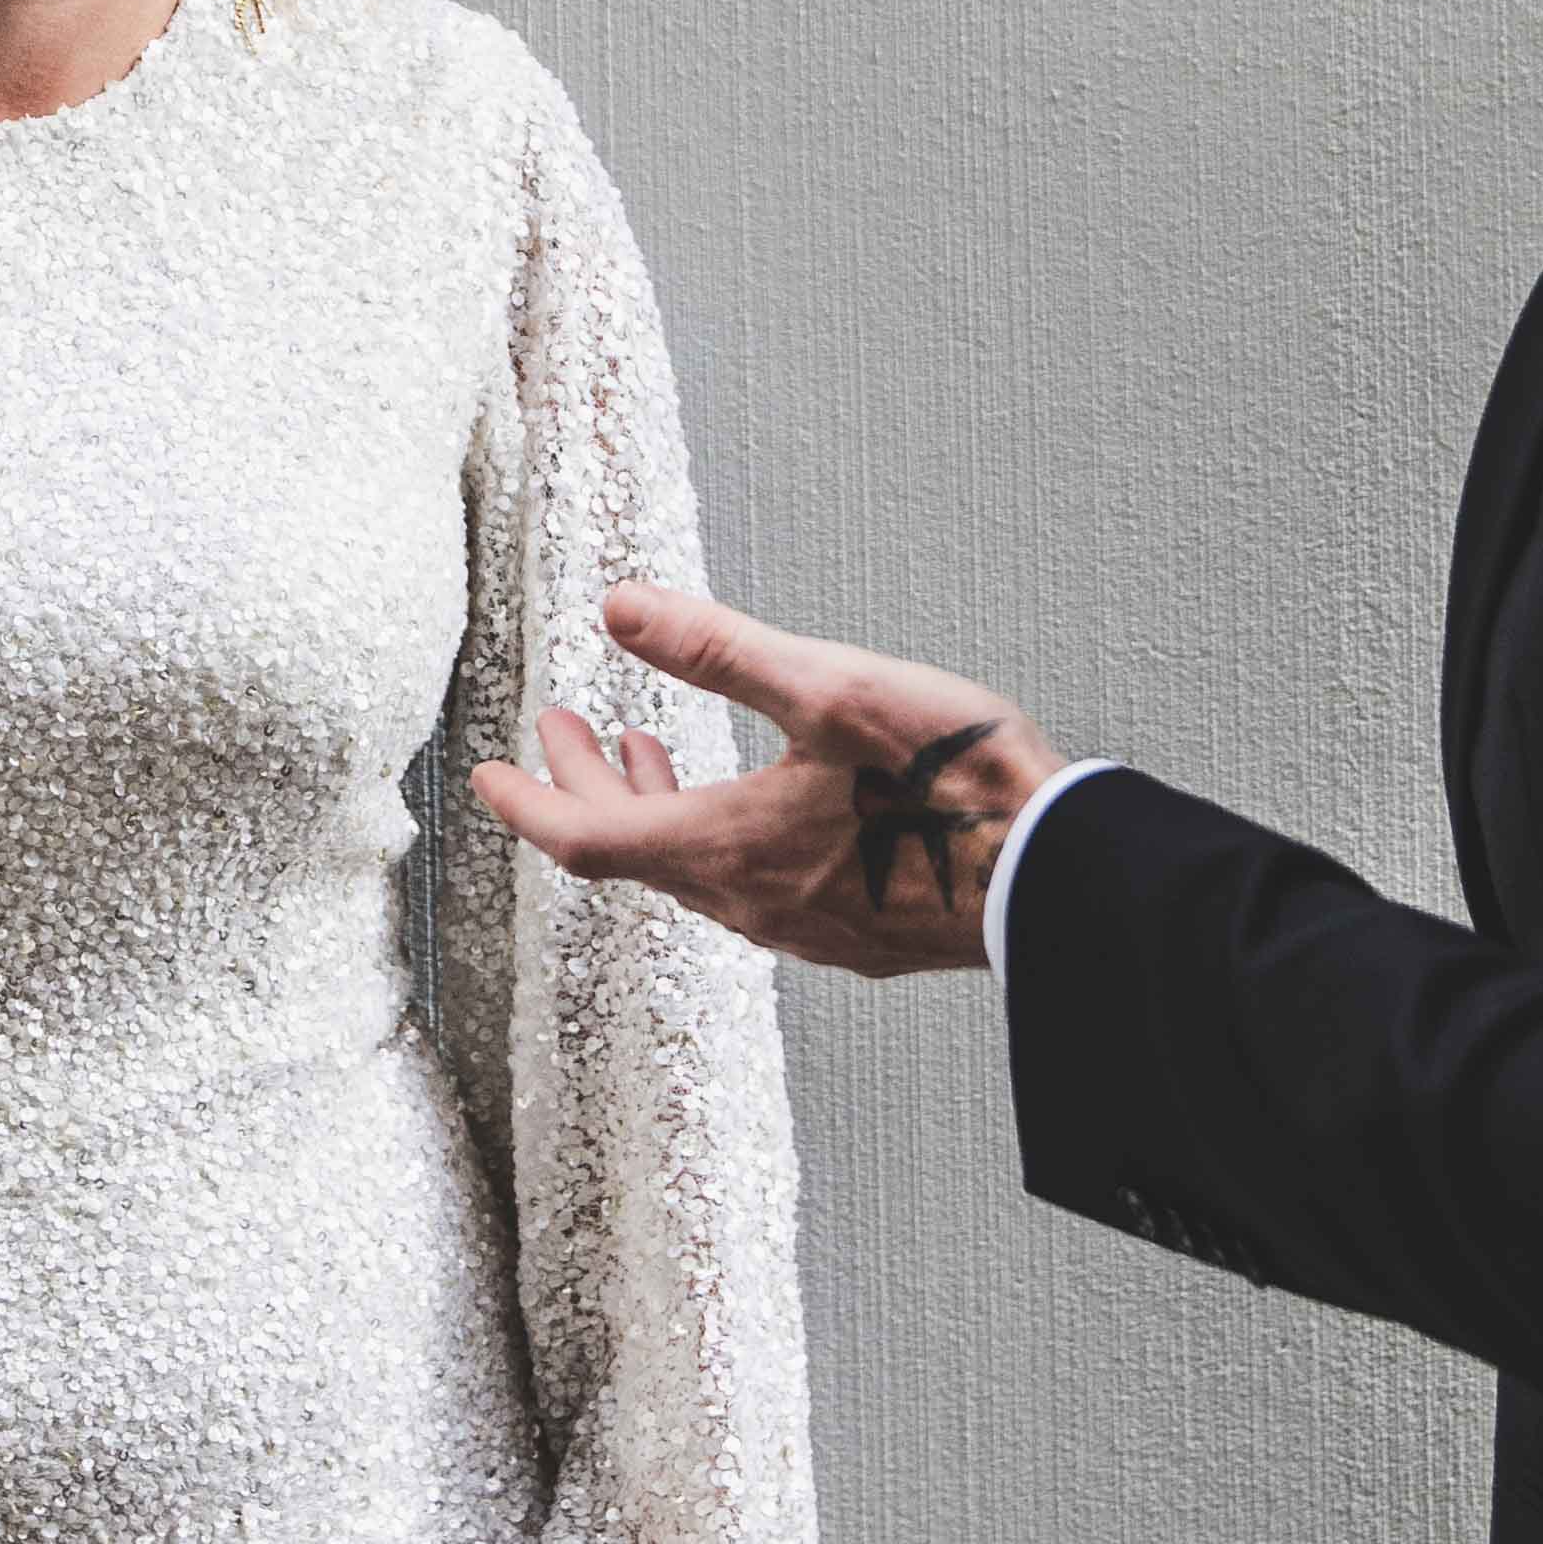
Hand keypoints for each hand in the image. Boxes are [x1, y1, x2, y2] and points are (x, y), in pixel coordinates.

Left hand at [469, 587, 1058, 977]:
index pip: (584, 838)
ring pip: (695, 871)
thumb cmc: (954, 779)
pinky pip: (751, 889)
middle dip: (586, 787)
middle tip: (562, 729)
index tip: (487, 775)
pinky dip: (715, 836)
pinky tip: (749, 804)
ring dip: (653, 809)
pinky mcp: (853, 935)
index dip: (528, 802)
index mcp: (729, 846)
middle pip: (635, 853)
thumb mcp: (830, 688)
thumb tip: (620, 608)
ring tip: (643, 751)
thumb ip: (718, 651)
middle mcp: (754, 902)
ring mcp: (804, 927)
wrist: (1055, 874)